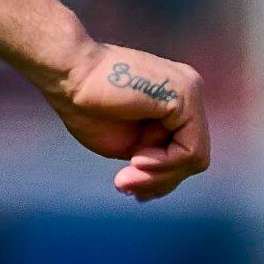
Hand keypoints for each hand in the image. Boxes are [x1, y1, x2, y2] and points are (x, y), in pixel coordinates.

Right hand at [47, 43, 207, 198]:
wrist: (68, 75)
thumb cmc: (88, 107)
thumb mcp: (129, 145)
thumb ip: (154, 160)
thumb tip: (164, 186)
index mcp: (178, 104)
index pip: (186, 153)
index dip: (159, 179)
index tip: (128, 187)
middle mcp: (190, 94)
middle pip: (193, 158)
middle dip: (159, 181)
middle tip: (124, 187)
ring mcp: (191, 92)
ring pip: (195, 158)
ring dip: (159, 177)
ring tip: (126, 178)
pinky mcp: (186, 95)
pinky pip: (190, 150)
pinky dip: (165, 164)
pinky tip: (137, 159)